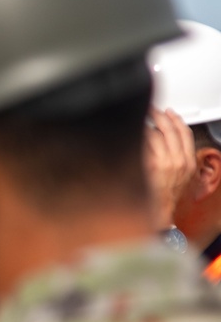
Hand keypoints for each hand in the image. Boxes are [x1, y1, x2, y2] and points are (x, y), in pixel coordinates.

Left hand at [144, 108, 196, 229]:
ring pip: (154, 134)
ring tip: (139, 123)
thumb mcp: (183, 174)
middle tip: (151, 110)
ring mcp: (163, 163)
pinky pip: (142, 144)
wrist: (159, 211)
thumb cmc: (168, 195)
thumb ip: (179, 155)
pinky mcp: (148, 166)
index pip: (185, 133)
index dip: (176, 119)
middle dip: (159, 116)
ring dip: (146, 126)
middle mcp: (177, 161)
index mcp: (188, 161)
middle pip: (169, 129)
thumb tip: (167, 137)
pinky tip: (133, 135)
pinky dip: (138, 137)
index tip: (169, 113)